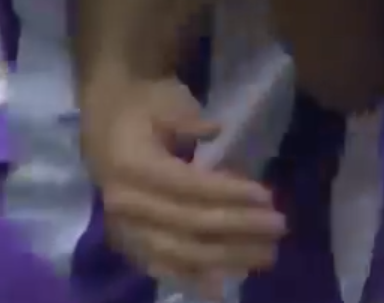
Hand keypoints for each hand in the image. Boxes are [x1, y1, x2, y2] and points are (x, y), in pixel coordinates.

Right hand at [82, 78, 285, 297]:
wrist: (104, 116)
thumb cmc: (143, 104)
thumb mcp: (166, 100)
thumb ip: (189, 120)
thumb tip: (217, 132)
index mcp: (131, 167)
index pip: (187, 187)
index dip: (228, 194)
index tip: (267, 197)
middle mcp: (125, 204)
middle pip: (188, 224)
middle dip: (237, 228)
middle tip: (279, 226)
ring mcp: (124, 228)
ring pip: (179, 252)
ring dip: (225, 258)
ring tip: (265, 255)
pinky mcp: (128, 242)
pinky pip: (162, 266)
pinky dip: (193, 278)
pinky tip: (222, 287)